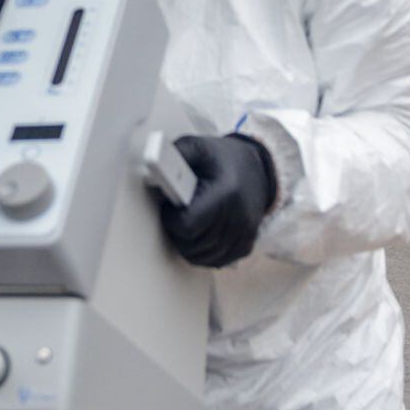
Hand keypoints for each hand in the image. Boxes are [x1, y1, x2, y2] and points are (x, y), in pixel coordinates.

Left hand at [160, 133, 277, 267]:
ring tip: (187, 222)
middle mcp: (238, 217)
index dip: (171, 218)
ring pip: (202, 257)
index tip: (170, 206)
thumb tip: (153, 160)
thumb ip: (177, 153)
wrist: (256, 169)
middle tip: (177, 213)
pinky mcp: (246, 246)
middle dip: (177, 231)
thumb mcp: (198, 147)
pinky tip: (200, 234)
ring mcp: (244, 234)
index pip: (187, 224)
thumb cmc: (220, 159)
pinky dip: (203, 253)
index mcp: (226, 192)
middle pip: (192, 244)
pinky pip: (216, 262)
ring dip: (187, 245)